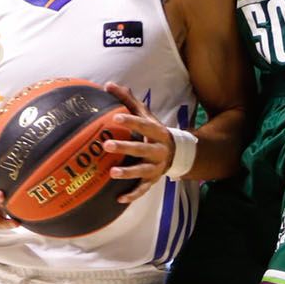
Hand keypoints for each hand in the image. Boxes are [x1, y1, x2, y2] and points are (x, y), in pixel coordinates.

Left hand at [101, 82, 173, 202]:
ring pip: (143, 171)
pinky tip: (118, 198)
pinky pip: (142, 190)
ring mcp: (156, 167)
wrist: (178, 153)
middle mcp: (159, 150)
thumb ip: (129, 100)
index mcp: (158, 132)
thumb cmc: (154, 131)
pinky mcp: (153, 181)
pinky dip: (132, 195)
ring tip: (111, 172)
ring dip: (128, 172)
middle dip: (125, 148)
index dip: (131, 120)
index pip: (144, 125)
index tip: (116, 117)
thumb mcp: (147, 116)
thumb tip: (109, 84)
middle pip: (142, 149)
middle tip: (106, 145)